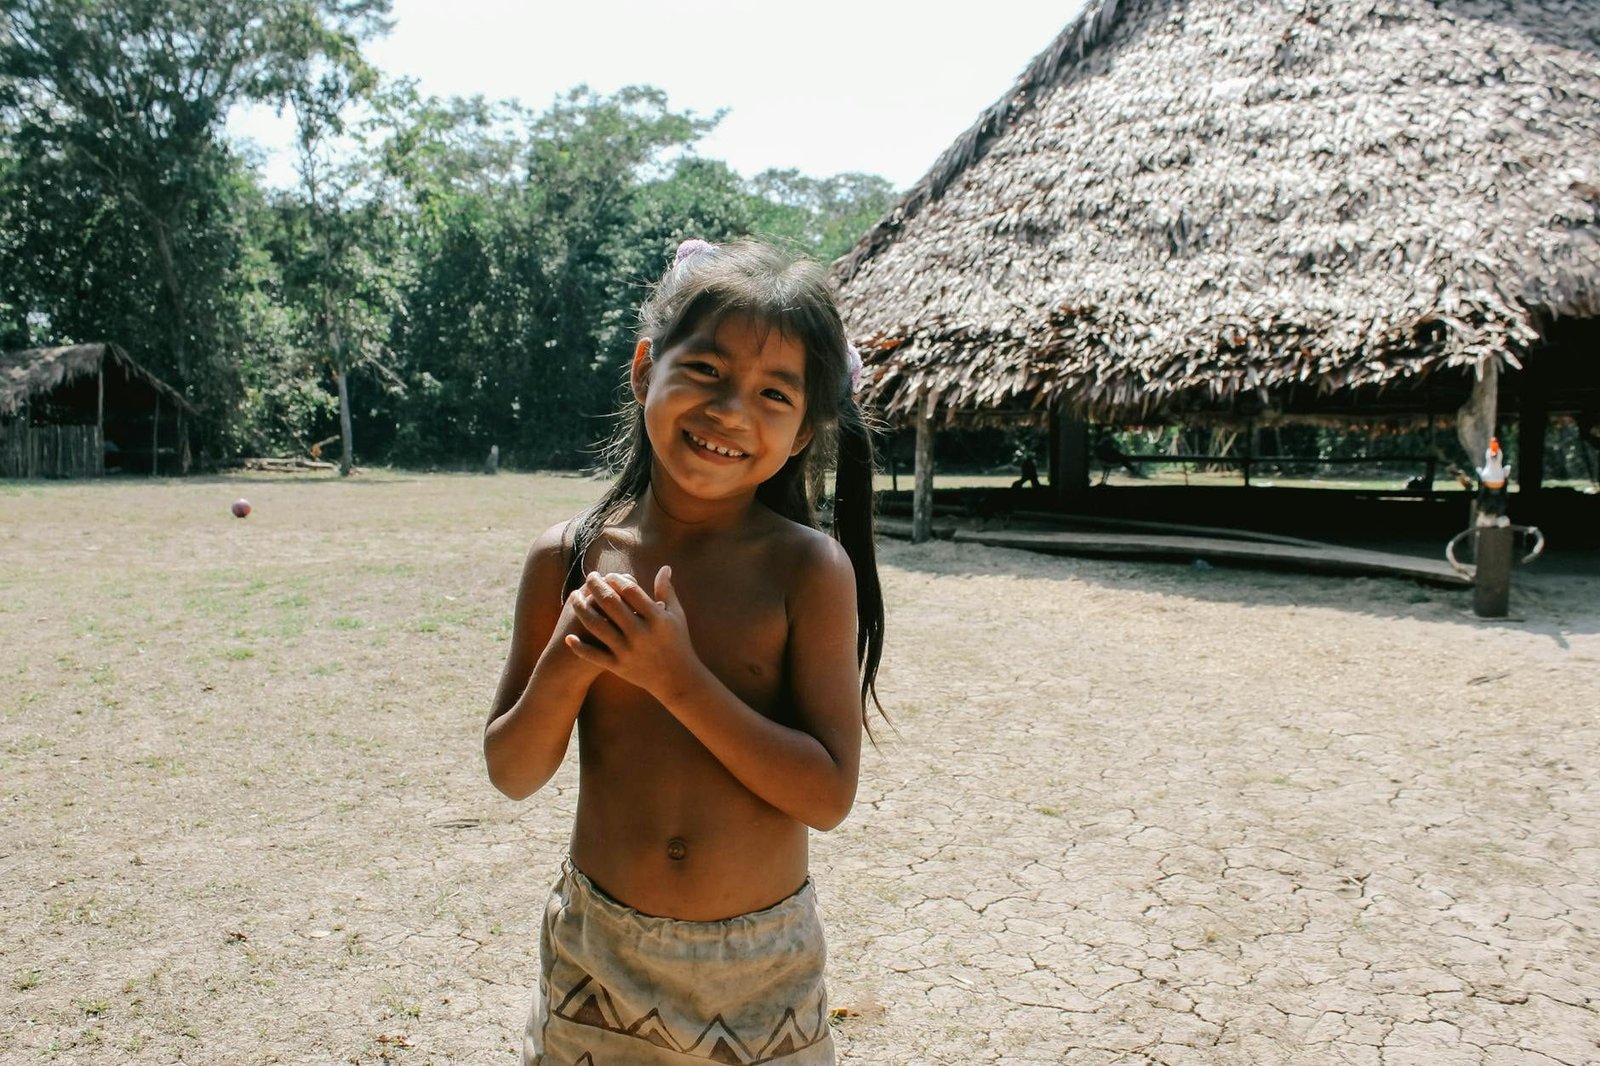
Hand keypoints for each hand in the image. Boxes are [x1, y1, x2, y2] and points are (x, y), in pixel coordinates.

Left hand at [563, 566, 698, 699]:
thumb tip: (664, 567)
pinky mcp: (619, 666)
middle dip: (596, 586)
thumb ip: (667, 591)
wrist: (677, 679)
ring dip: (582, 609)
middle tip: (589, 577)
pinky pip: (594, 655)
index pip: (631, 591)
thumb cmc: (678, 642)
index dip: (617, 579)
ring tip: (574, 596)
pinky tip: (568, 636)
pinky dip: (579, 646)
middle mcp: (640, 634)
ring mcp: (628, 651)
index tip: (609, 574)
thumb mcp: (676, 615)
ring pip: (597, 626)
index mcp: (656, 618)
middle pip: (611, 604)